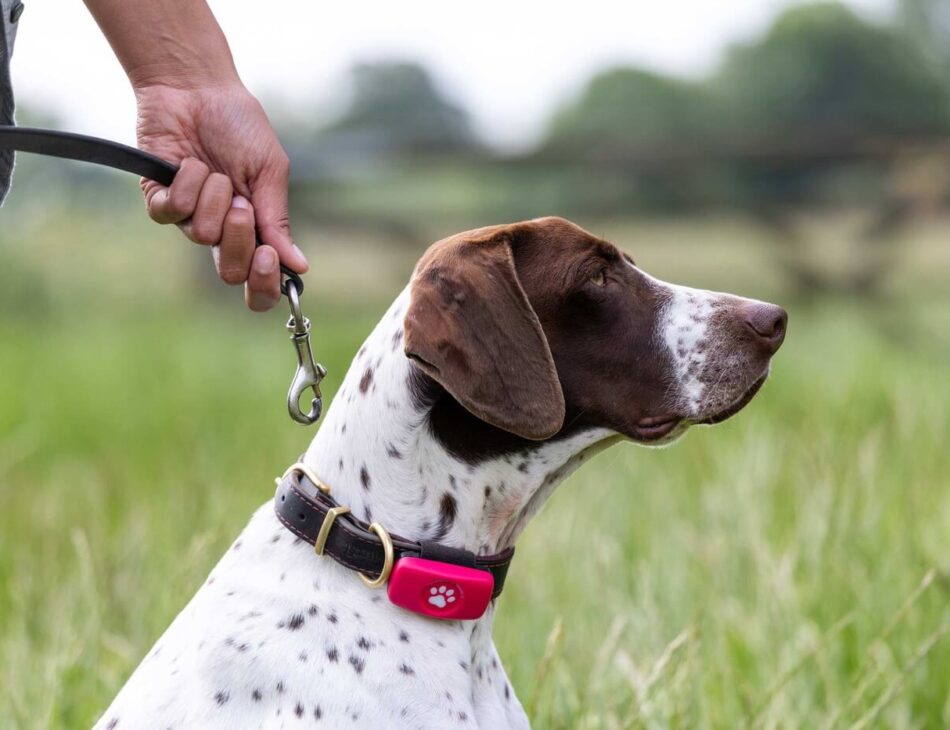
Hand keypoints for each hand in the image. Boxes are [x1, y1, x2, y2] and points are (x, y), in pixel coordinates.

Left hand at [134, 82, 307, 310]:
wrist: (198, 89)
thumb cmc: (240, 126)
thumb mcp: (270, 171)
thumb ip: (279, 220)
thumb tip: (299, 265)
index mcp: (255, 228)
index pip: (258, 281)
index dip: (263, 283)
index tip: (267, 257)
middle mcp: (223, 230)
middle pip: (230, 271)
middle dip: (239, 237)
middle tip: (242, 204)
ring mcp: (191, 217)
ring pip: (203, 235)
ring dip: (214, 196)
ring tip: (214, 169)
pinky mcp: (161, 199)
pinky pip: (172, 213)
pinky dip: (185, 184)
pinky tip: (188, 163)